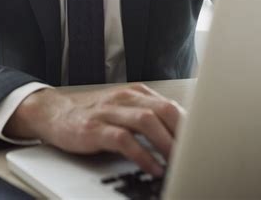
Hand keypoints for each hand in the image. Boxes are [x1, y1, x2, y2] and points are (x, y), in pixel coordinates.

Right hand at [3, 83, 184, 176]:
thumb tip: (184, 133)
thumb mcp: (124, 110)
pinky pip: (123, 140)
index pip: (172, 106)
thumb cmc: (94, 115)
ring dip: (166, 144)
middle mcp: (124, 98)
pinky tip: (152, 167)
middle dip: (184, 134)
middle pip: (163, 110)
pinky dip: (142, 155)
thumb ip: (150, 116)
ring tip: (179, 163)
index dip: (192, 127)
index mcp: (136, 93)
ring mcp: (109, 112)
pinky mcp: (94, 129)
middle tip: (197, 155)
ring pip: (146, 121)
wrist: (54, 113)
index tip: (206, 146)